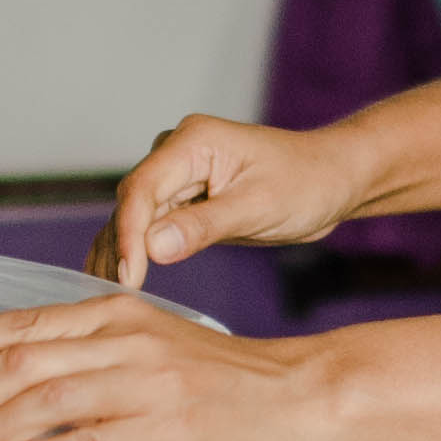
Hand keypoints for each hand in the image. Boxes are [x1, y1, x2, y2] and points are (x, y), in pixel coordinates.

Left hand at [0, 292, 332, 440]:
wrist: (300, 393)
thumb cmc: (226, 376)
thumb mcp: (155, 340)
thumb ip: (96, 352)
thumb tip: (28, 379)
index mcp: (118, 314)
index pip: (24, 322)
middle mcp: (124, 342)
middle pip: (22, 362)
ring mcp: (144, 387)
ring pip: (44, 401)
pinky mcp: (163, 432)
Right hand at [90, 114, 367, 289]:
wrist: (333, 179)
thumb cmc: (307, 182)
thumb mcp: (258, 207)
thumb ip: (204, 226)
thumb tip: (152, 247)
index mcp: (193, 142)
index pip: (142, 189)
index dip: (129, 235)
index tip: (128, 277)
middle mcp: (177, 153)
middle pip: (132, 203)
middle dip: (119, 249)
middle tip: (112, 298)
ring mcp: (179, 176)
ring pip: (135, 217)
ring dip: (120, 253)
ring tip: (107, 297)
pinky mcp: (186, 198)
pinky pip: (151, 226)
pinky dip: (138, 252)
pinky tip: (124, 282)